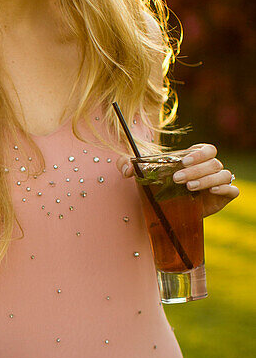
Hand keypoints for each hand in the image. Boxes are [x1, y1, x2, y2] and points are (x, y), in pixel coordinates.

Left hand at [120, 143, 238, 216]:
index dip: (199, 153)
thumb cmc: (158, 185)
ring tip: (189, 187)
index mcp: (196, 158)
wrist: (168, 208)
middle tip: (177, 179)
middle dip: (196, 170)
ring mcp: (217, 182)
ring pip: (223, 174)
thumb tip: (125, 170)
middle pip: (213, 162)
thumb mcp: (140, 173)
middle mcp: (209, 168)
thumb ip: (127, 164)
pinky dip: (225, 189)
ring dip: (207, 179)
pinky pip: (233, 190)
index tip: (183, 161)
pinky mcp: (222, 198)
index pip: (207, 149)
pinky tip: (211, 192)